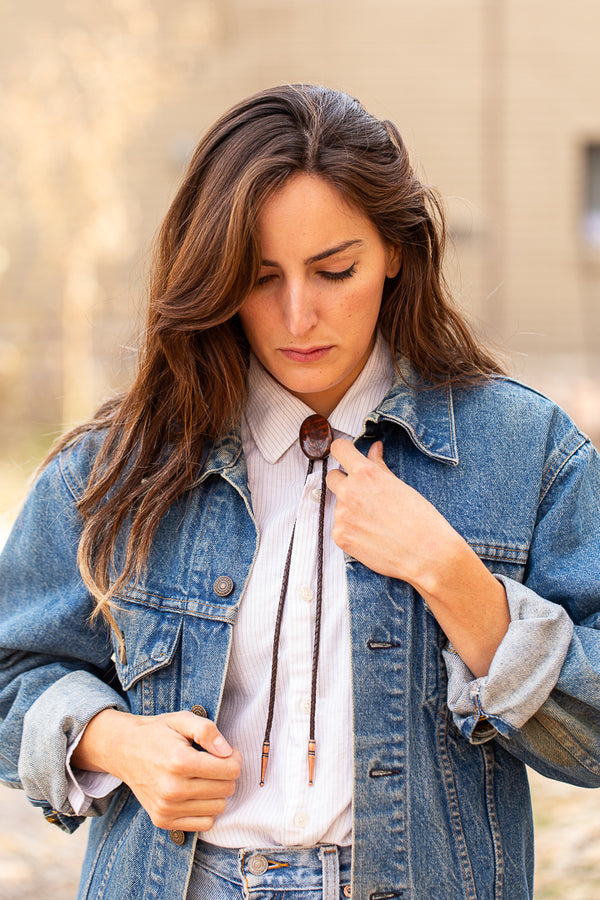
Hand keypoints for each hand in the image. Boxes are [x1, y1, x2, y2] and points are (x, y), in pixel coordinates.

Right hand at [72, 709, 241, 830]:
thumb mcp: (182, 719)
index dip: (234, 758)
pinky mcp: (163, 820)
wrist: (124, 750)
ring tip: (204, 776)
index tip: (226, 752)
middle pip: (226, 789)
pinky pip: (204, 824)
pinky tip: (196, 792)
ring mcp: (167, 808)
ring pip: (218, 808)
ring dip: (217, 792)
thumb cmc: (157, 733)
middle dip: (227, 774)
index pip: (229, 770)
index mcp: (180, 762)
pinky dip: (206, 809)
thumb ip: (207, 731)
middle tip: (215, 762)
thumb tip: (227, 751)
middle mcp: (173, 789)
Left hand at [326, 438, 459, 588]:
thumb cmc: (420, 519)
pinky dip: (351, 529)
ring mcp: (342, 515)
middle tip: (365, 493)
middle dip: (345, 481)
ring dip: (350, 508)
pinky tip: (371, 535)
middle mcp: (349, 492)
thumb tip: (374, 448)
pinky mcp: (340, 536)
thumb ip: (379, 465)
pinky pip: (340, 526)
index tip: (347, 456)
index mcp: (365, 474)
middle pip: (332, 476)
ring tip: (376, 521)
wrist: (425, 554)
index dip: (343, 451)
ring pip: (338, 504)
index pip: (339, 449)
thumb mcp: (400, 485)